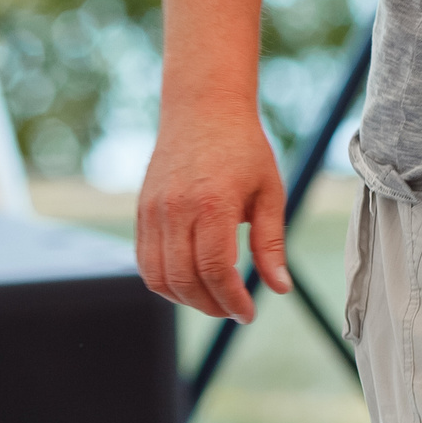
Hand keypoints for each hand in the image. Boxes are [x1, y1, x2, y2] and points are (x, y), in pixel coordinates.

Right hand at [136, 105, 290, 321]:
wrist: (204, 109)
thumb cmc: (243, 149)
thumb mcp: (269, 192)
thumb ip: (271, 243)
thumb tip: (280, 288)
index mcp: (213, 202)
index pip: (214, 270)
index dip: (232, 300)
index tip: (249, 313)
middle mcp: (176, 208)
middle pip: (184, 280)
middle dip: (211, 305)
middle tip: (234, 310)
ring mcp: (153, 210)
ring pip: (158, 277)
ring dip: (186, 299)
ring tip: (214, 299)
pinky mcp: (141, 211)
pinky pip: (145, 261)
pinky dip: (164, 282)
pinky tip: (190, 282)